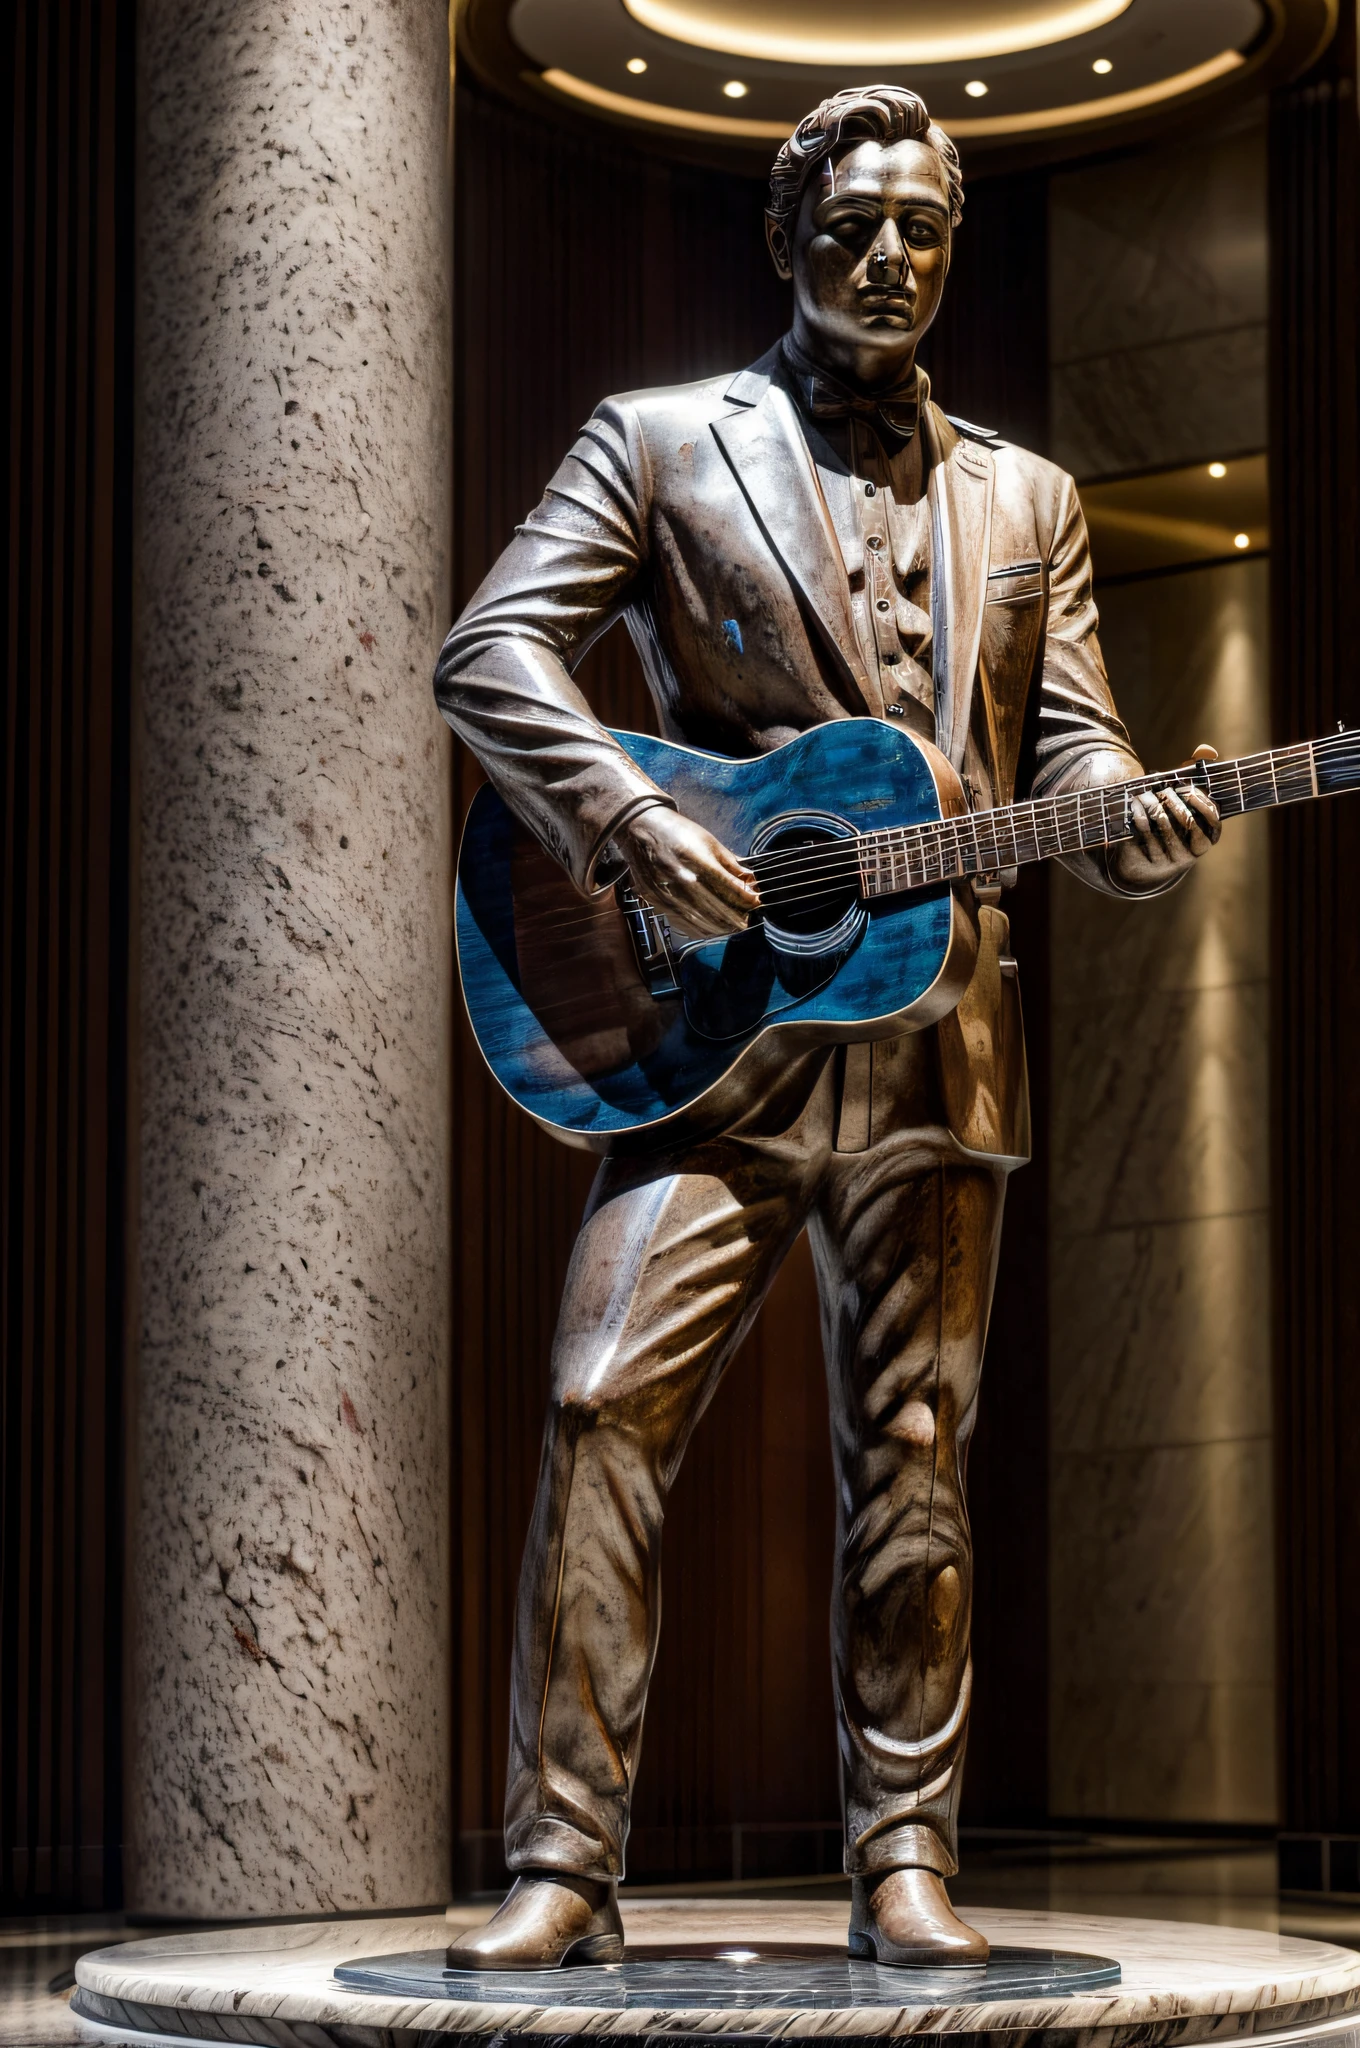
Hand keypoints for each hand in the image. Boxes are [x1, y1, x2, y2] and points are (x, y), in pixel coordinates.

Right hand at [613, 803, 759, 939]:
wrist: (641, 830)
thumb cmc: (677, 833)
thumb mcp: (709, 841)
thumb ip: (731, 864)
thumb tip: (751, 881)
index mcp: (698, 861)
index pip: (731, 889)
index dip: (748, 899)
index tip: (757, 901)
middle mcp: (683, 881)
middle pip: (720, 911)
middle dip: (739, 916)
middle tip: (749, 918)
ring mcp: (669, 895)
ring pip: (704, 923)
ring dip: (723, 927)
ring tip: (735, 925)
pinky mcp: (659, 903)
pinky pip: (685, 925)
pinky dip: (703, 930)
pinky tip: (713, 927)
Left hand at [1110, 742, 1221, 890]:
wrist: (1141, 866)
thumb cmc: (1167, 829)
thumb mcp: (1180, 811)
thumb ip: (1193, 780)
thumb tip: (1207, 751)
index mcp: (1204, 841)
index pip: (1213, 823)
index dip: (1204, 805)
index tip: (1191, 792)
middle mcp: (1190, 855)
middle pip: (1187, 821)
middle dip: (1173, 800)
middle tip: (1162, 790)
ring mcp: (1170, 861)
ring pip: (1163, 826)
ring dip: (1152, 804)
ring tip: (1143, 795)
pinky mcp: (1149, 864)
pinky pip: (1144, 834)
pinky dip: (1138, 816)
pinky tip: (1133, 806)